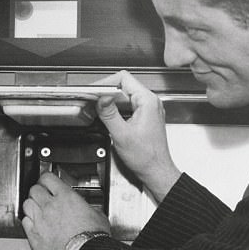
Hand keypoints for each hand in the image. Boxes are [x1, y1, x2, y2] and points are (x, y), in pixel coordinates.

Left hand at [21, 172, 109, 249]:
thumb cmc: (92, 236)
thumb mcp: (97, 214)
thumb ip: (87, 207)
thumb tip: (88, 209)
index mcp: (65, 196)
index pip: (47, 178)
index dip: (46, 179)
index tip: (47, 182)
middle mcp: (50, 206)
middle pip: (34, 189)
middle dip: (37, 191)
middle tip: (42, 195)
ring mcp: (40, 220)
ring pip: (26, 204)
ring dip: (31, 205)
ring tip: (37, 208)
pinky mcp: (34, 235)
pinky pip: (25, 222)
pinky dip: (28, 221)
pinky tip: (34, 223)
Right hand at [95, 70, 181, 201]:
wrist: (155, 170)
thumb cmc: (146, 157)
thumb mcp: (122, 134)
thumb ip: (109, 114)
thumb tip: (100, 98)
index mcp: (147, 101)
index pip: (123, 78)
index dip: (106, 83)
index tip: (94, 91)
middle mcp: (150, 102)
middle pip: (123, 85)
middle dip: (106, 92)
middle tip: (93, 100)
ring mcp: (147, 109)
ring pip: (124, 96)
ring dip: (110, 101)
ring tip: (98, 109)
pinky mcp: (144, 117)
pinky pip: (127, 105)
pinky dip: (116, 109)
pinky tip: (108, 117)